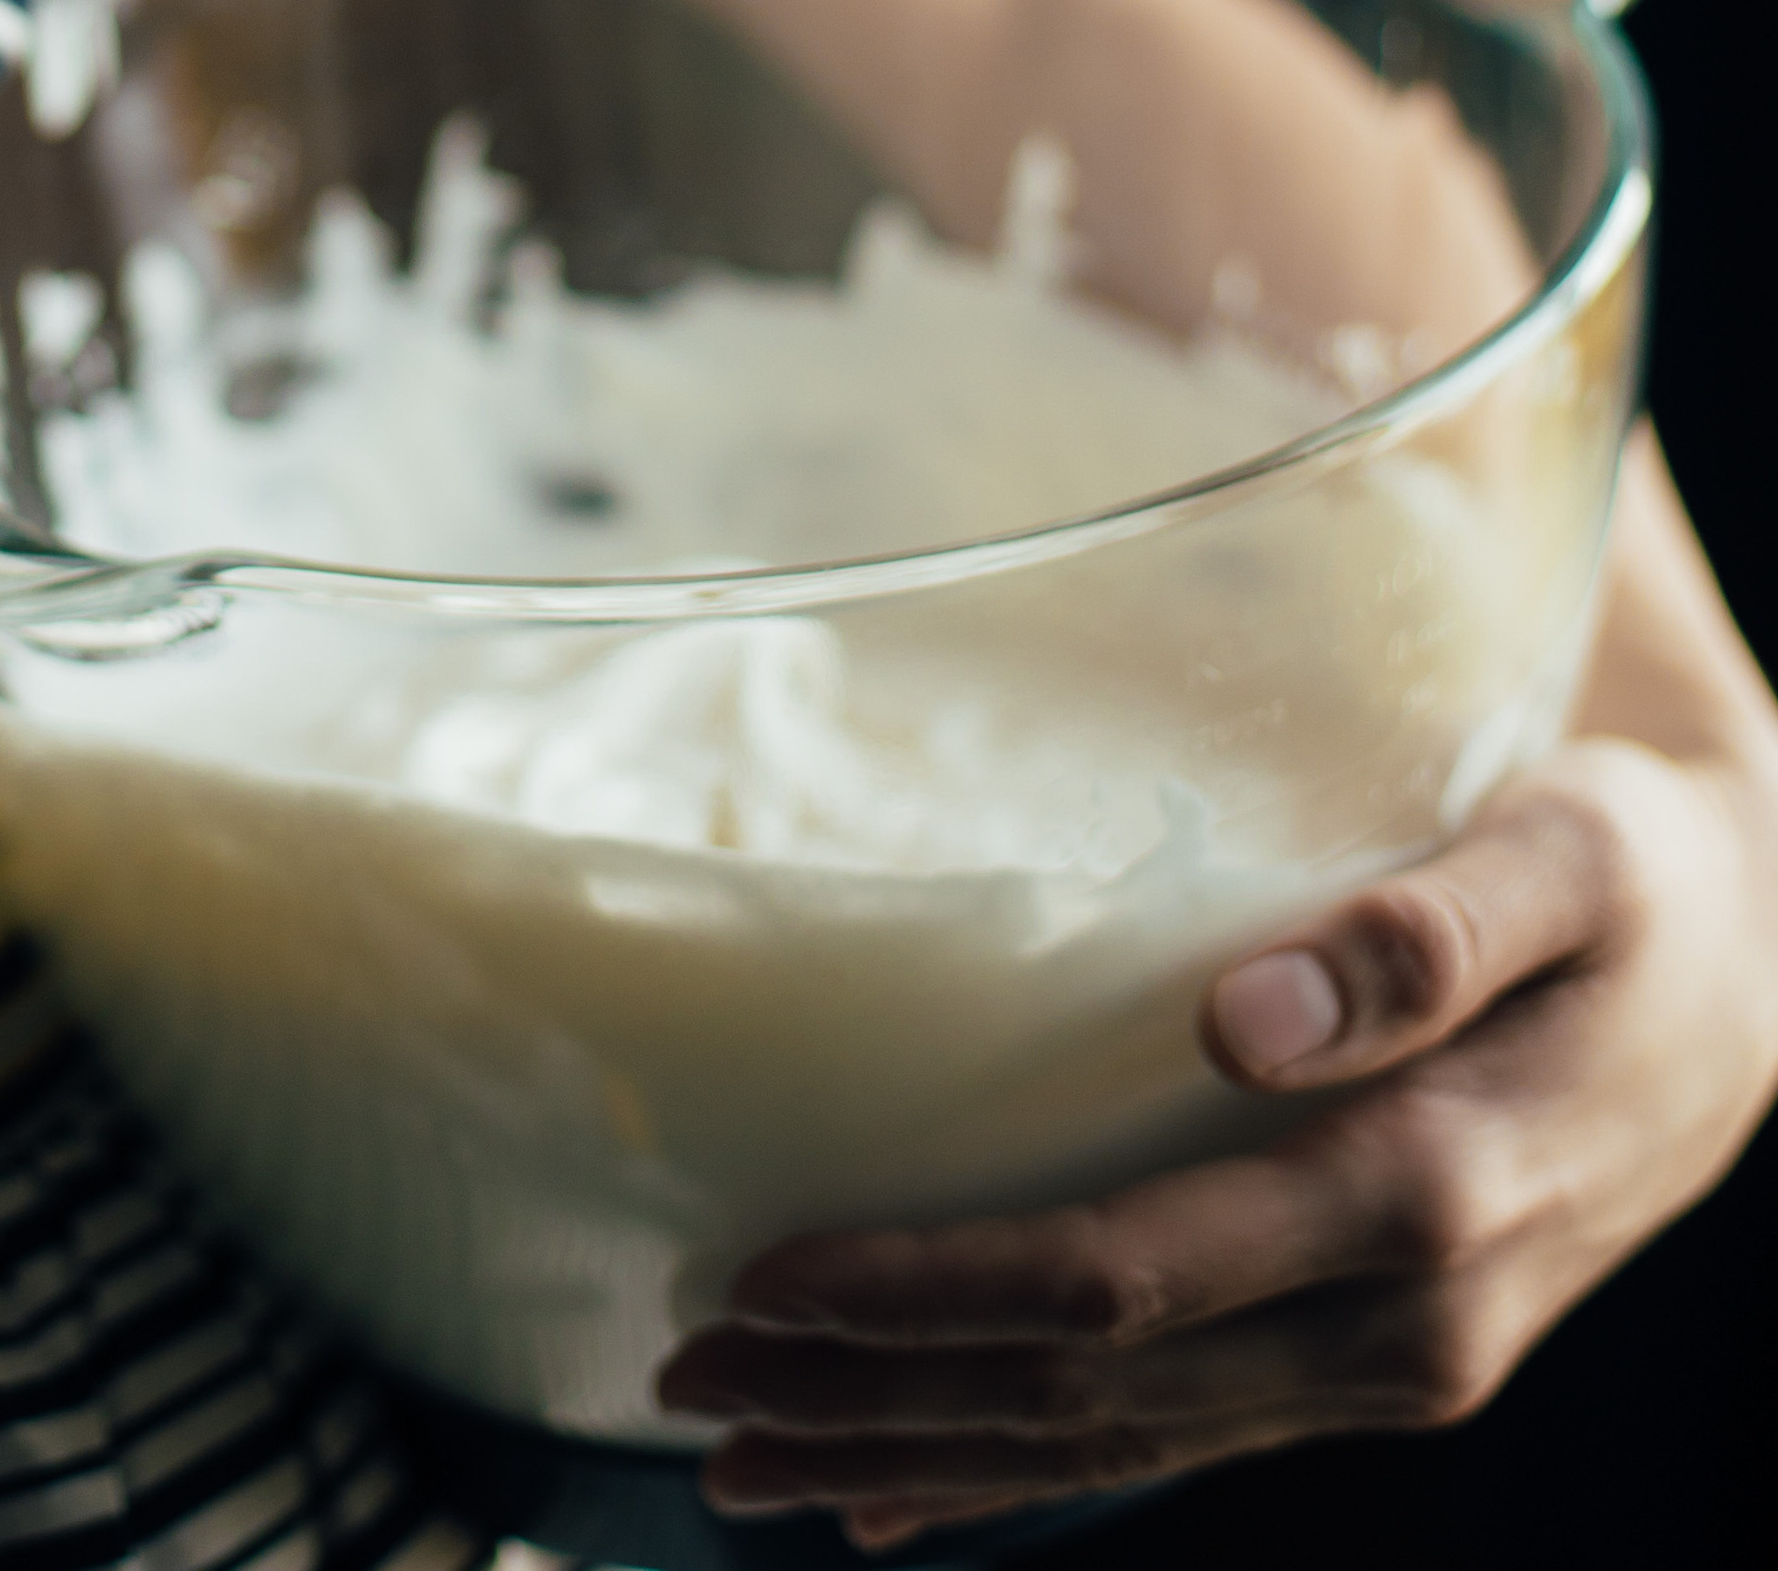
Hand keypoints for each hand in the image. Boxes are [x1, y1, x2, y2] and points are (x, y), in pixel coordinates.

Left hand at [654, 443, 1777, 1542]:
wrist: (1760, 975)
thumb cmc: (1636, 878)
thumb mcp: (1567, 857)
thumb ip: (1422, 931)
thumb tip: (1243, 1013)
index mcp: (1428, 1197)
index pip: (1120, 1283)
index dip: (933, 1292)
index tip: (767, 1276)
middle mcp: (1400, 1325)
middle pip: (1087, 1396)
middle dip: (877, 1400)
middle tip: (683, 1389)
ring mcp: (1386, 1370)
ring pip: (1115, 1448)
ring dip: (922, 1456)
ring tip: (742, 1458)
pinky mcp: (1373, 1364)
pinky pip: (1175, 1443)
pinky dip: (1027, 1474)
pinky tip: (910, 1496)